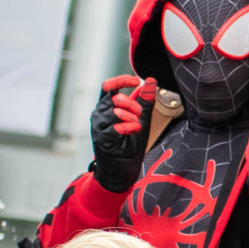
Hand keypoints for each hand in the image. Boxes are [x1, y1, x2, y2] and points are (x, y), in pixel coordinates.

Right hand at [89, 75, 157, 192]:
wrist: (122, 168)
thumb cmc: (129, 142)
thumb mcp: (142, 118)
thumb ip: (145, 100)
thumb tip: (150, 80)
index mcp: (106, 107)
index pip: (108, 86)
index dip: (121, 80)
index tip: (136, 80)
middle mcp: (99, 114)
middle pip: (115, 98)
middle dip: (133, 104)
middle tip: (140, 115)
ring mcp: (98, 126)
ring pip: (115, 111)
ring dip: (132, 116)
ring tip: (136, 125)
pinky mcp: (102, 138)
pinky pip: (116, 127)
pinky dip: (129, 127)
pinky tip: (133, 131)